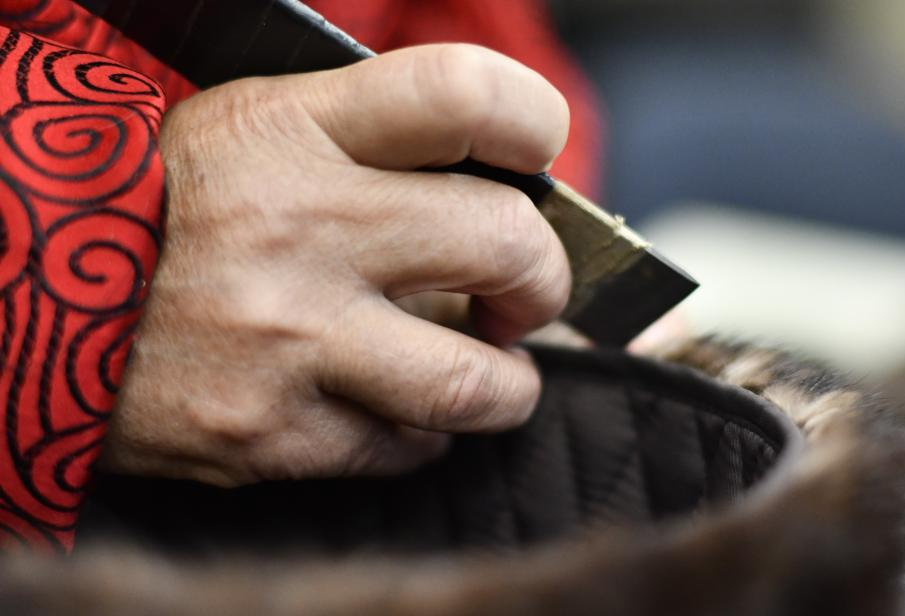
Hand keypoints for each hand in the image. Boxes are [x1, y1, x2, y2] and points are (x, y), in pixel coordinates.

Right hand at [103, 44, 571, 486]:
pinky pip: (403, 448)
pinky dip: (420, 434)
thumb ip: (375, 146)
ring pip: (472, 381)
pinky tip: (394, 410)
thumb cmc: (166, 211)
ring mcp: (287, 340)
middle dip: (543, 280)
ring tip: (491, 372)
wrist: (30, 301)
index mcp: (294, 132)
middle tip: (523, 294)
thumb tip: (499, 187)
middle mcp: (299, 229)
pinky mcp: (270, 436)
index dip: (531, 123)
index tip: (537, 158)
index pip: (464, 96)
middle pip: (506, 244)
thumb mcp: (256, 133)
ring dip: (507, 383)